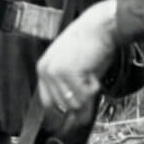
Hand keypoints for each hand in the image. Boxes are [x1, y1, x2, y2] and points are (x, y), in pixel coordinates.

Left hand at [35, 0, 116, 128]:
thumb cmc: (91, 45)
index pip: (48, 103)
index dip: (65, 109)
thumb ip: (70, 89)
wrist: (100, 26)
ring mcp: (55, 71)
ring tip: (91, 74)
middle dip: (81, 98)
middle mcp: (45, 70)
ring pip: (74, 103)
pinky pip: (85, 95)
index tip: (78, 112)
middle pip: (64, 105)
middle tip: (90, 82)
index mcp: (43, 68)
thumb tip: (75, 117)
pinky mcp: (67, 72)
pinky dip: (95, 87)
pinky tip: (94, 71)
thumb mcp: (74, 68)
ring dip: (89, 92)